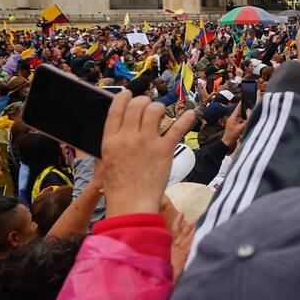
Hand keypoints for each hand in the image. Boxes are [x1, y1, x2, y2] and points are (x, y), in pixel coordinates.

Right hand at [102, 92, 195, 217]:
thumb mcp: (107, 162)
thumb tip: (122, 130)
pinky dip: (186, 118)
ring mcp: (146, 142)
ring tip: (163, 114)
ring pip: (155, 110)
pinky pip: (177, 128)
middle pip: (137, 105)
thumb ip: (114, 144)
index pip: (116, 109)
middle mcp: (127, 137)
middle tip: (149, 106)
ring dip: (160, 108)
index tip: (129, 93)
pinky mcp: (164, 150)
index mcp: (110, 141)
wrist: (132, 205)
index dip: (124, 97)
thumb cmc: (120, 188)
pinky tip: (191, 113)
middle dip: (144, 101)